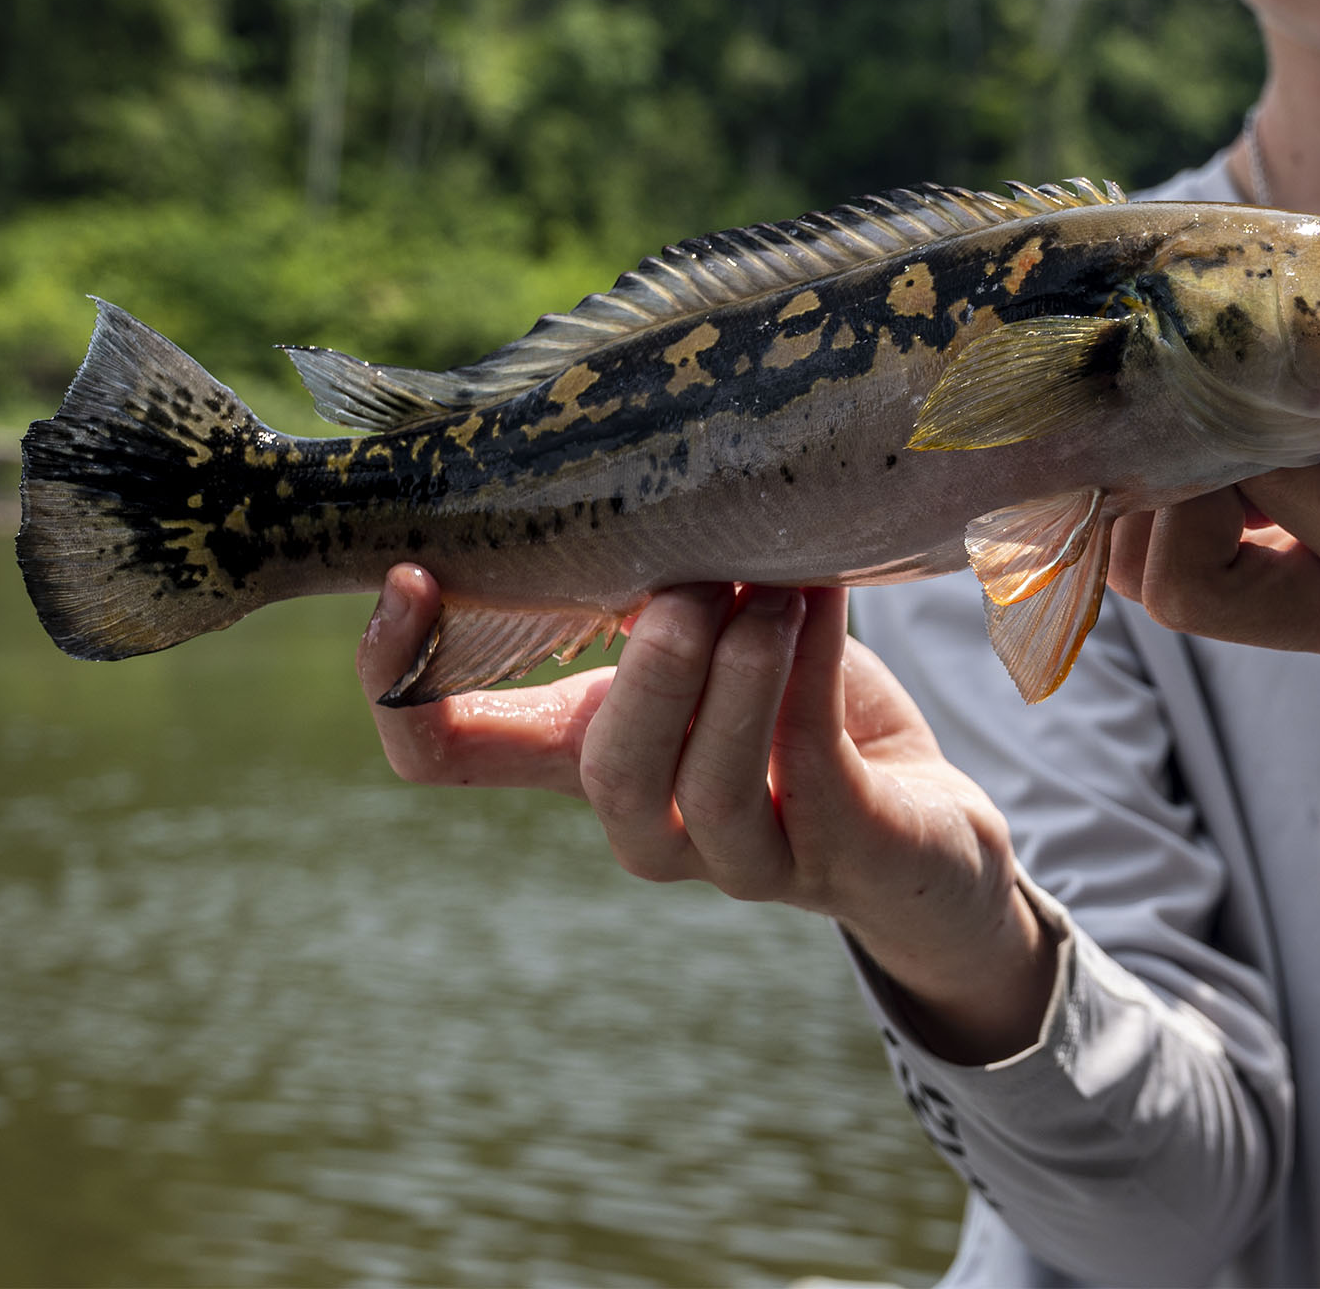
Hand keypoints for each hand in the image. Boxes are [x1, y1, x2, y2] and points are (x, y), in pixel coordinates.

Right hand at [357, 569, 1056, 1060]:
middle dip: (647, 675)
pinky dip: (812, 669)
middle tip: (687, 585)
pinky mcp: (837, 855)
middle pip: (605, 774)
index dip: (397, 682)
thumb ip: (634, 580)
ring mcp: (741, 856)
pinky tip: (823, 598)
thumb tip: (587, 462)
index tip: (412, 572)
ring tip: (771, 589)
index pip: (441, 754)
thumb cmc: (794, 710)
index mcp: (583, 757)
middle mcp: (647, 824)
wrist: (923, 831)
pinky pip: (811, 765)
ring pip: (709, 786)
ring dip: (739, 673)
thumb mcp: (697, 634)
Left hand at [1108, 388, 1319, 726]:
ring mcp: (1280, 618)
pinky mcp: (1241, 602)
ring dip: (1148, 493)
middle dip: (1168, 483)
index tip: (1251, 358)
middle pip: (1181, 586)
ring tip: (1204, 422)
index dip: (1240, 417)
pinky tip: (1203, 446)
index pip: (1273, 492)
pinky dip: (1148, 500)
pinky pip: (1145, 568)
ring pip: (1146, 580)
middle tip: (1203, 401)